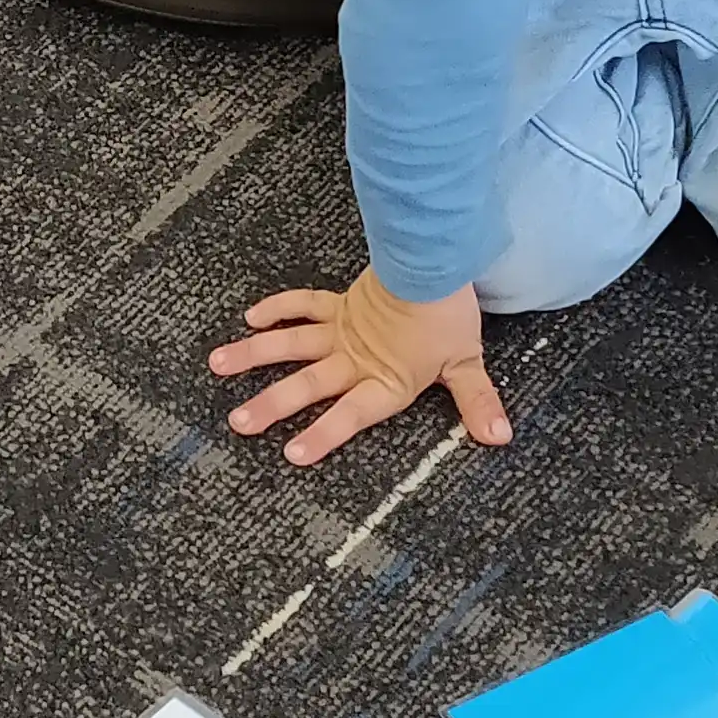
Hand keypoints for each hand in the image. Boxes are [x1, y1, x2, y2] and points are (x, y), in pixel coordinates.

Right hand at [209, 270, 511, 466]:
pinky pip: (301, 306)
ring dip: (253, 356)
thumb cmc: (449, 315)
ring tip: (218, 365)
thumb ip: (477, 402)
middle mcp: (354, 360)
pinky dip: (277, 310)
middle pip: (308, 386)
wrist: (433, 262)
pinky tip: (249, 318)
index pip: (350, 415)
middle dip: (272, 405)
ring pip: (290, 346)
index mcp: (384, 381)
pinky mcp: (337, 304)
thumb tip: (499, 437)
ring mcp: (341, 331)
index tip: (292, 455)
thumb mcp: (466, 363)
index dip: (323, 435)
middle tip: (238, 421)